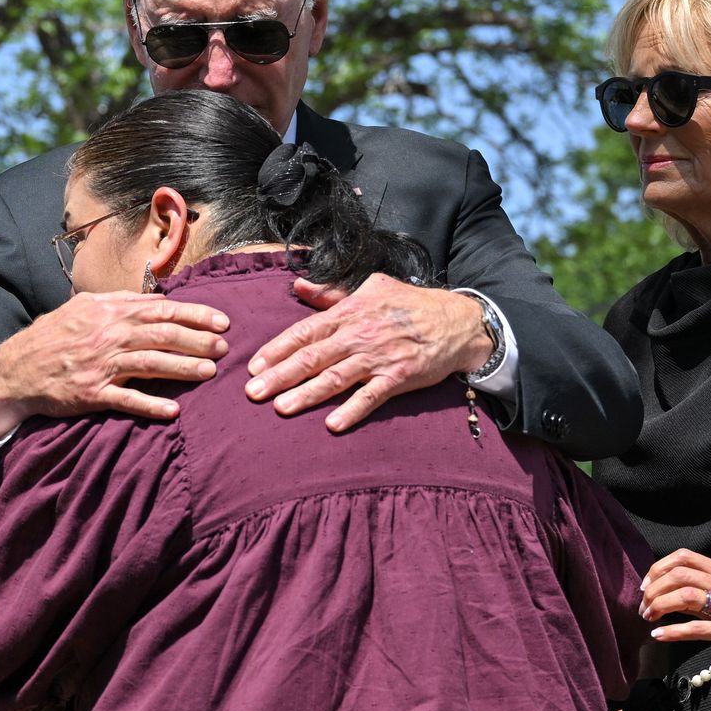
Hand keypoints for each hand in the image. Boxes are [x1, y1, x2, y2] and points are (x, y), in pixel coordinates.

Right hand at [0, 292, 229, 439]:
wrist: (17, 369)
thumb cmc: (54, 336)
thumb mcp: (84, 308)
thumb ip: (120, 303)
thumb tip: (156, 300)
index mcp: (108, 311)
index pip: (161, 309)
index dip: (195, 314)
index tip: (222, 321)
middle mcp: (107, 334)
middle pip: (162, 334)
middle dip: (198, 340)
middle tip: (226, 347)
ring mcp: (100, 365)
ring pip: (150, 364)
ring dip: (183, 368)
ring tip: (210, 373)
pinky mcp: (91, 394)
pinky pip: (125, 400)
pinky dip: (150, 405)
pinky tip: (172, 411)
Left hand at [244, 276, 492, 431]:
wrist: (457, 321)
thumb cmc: (409, 305)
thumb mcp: (371, 288)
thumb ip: (332, 294)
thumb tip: (299, 286)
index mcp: (350, 313)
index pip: (305, 331)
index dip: (278, 349)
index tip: (254, 365)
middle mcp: (360, 335)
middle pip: (312, 357)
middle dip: (280, 375)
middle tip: (253, 393)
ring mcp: (379, 358)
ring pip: (336, 378)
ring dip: (306, 394)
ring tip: (280, 408)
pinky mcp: (399, 378)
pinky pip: (371, 397)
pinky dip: (352, 411)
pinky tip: (332, 424)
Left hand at [639, 549, 710, 685]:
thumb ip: (699, 597)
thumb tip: (664, 594)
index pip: (685, 557)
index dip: (658, 568)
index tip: (645, 587)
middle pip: (680, 574)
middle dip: (654, 589)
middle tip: (643, 607)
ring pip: (687, 596)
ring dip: (659, 606)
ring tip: (648, 619)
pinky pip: (699, 628)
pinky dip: (674, 631)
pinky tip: (658, 636)